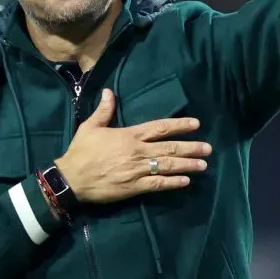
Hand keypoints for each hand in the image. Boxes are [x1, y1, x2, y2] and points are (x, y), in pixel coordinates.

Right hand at [54, 89, 211, 203]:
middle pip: (169, 147)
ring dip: (187, 165)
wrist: (71, 179)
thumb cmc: (81, 151)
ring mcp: (137, 170)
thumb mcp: (90, 126)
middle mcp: (137, 151)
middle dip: (191, 147)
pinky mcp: (134, 187)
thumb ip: (104, 110)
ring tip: (203, 165)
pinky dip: (173, 183)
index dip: (179, 125)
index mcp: (129, 135)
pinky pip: (158, 185)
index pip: (160, 128)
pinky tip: (186, 181)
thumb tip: (110, 91)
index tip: (196, 124)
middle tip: (208, 148)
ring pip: (168, 166)